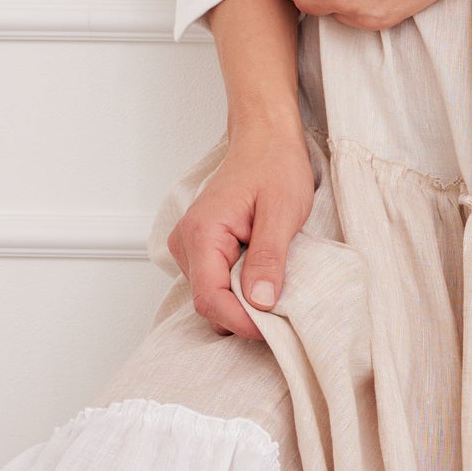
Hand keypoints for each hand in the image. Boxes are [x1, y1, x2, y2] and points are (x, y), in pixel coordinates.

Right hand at [168, 119, 316, 338]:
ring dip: (244, 304)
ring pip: (213, 298)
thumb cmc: (274, 166)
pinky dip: (241, 291)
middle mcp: (186, 243)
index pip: (210, 300)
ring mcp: (190, 248)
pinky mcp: (202, 251)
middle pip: (209, 304)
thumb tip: (260, 302)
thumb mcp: (282, 211)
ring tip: (278, 289)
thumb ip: (268, 257)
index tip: (275, 330)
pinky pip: (217, 285)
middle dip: (245, 317)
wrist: (265, 140)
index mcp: (201, 233)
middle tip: (285, 314)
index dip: (242, 322)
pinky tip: (265, 278)